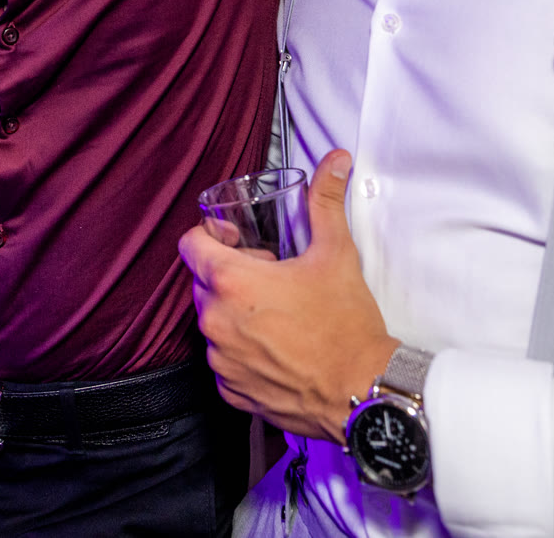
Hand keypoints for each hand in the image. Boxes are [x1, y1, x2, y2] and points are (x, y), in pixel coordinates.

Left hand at [177, 151, 395, 443]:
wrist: (363, 391)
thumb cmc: (346, 326)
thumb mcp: (336, 253)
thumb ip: (326, 201)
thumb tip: (334, 161)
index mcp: (232, 283)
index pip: (190, 245)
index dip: (211, 237)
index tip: (235, 240)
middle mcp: (216, 322)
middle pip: (203, 283)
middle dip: (230, 274)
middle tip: (269, 276)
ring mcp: (221, 360)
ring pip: (213, 322)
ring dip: (235, 313)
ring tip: (276, 312)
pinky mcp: (232, 390)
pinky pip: (224, 360)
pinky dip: (242, 350)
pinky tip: (276, 345)